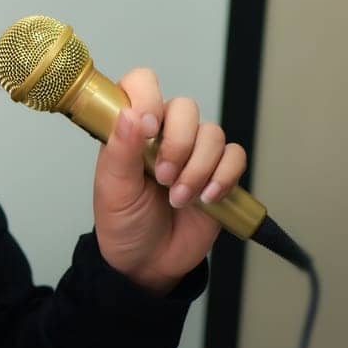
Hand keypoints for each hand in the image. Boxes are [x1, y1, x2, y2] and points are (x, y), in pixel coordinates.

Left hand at [91, 68, 247, 294]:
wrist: (147, 263)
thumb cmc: (123, 222)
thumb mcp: (112, 187)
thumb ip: (119, 149)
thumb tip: (131, 114)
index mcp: (132, 128)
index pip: (142, 84)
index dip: (148, 97)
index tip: (148, 128)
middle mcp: (165, 133)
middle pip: (186, 107)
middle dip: (178, 144)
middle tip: (163, 178)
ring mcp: (194, 152)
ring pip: (213, 133)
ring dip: (198, 168)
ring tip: (179, 198)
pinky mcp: (219, 173)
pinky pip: (235, 156)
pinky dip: (224, 176)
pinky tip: (207, 198)